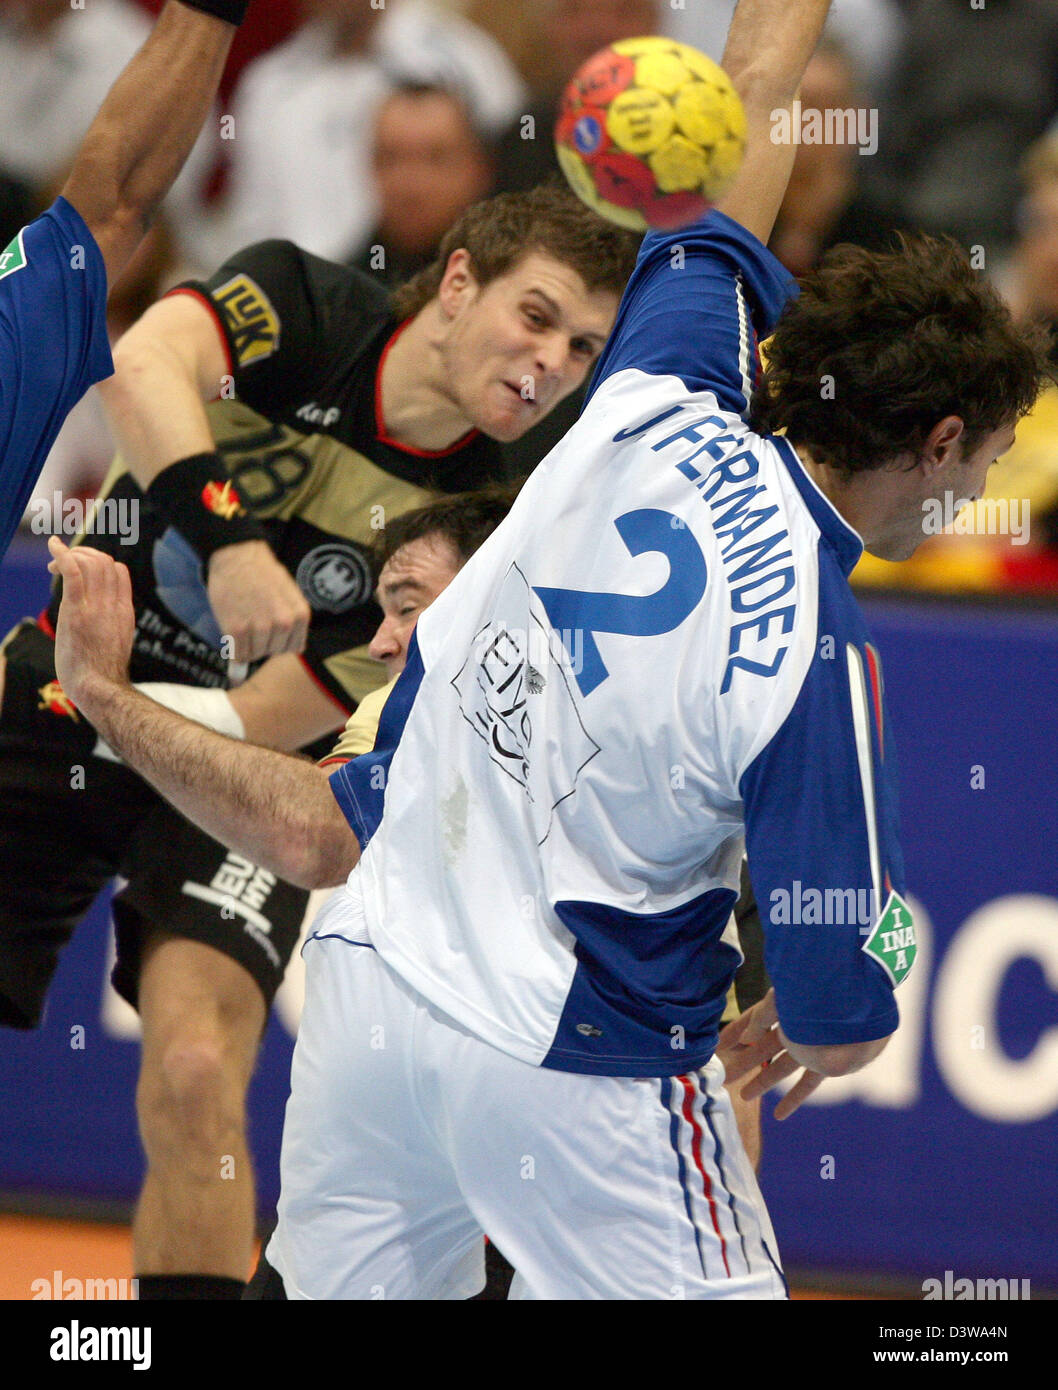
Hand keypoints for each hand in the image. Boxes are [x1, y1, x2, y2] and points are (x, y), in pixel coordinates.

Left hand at [47, 538, 135, 707]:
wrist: (100, 688)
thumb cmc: (102, 675)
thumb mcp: (115, 644)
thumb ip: (110, 627)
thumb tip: (100, 626)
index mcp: (124, 611)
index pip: (118, 571)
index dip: (99, 563)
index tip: (79, 573)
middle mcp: (113, 604)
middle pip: (105, 562)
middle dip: (82, 555)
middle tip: (61, 566)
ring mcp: (96, 607)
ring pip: (91, 562)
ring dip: (71, 555)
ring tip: (53, 563)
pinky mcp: (77, 612)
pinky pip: (73, 572)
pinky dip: (63, 554)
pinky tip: (53, 545)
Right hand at [207, 541, 310, 663]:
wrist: (237, 557)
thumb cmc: (263, 573)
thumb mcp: (290, 593)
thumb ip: (294, 619)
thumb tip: (296, 647)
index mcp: (299, 614)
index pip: (294, 647)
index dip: (281, 641)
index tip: (272, 633)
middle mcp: (283, 623)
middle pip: (274, 651)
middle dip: (264, 643)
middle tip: (254, 623)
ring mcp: (260, 627)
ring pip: (255, 655)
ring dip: (248, 646)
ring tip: (244, 624)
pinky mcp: (236, 629)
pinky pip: (238, 655)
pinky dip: (235, 651)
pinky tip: (234, 636)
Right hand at [715, 989, 826, 1120]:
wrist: (861, 1003)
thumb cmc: (818, 994)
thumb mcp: (782, 999)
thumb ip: (762, 1018)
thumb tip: (746, 1039)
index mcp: (783, 1006)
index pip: (752, 1021)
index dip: (735, 1033)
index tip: (717, 1047)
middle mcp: (795, 1027)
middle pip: (763, 1048)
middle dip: (743, 1062)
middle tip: (724, 1078)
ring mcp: (810, 1046)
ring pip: (781, 1067)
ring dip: (763, 1081)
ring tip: (744, 1096)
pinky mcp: (825, 1062)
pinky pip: (808, 1083)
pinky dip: (794, 1098)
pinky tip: (779, 1114)